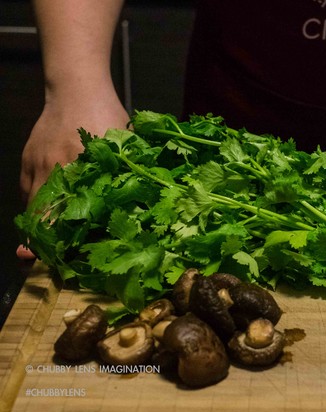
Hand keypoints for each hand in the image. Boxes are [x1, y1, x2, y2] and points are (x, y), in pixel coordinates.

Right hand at [17, 93, 128, 259]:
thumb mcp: (125, 142)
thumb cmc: (108, 115)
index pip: (69, 210)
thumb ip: (131, 170)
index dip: (66, 236)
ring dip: (36, 225)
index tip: (63, 256)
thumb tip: (149, 200)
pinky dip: (33, 205)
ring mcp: (37, 164)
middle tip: (42, 261)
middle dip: (42, 239)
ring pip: (32, 203)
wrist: (76, 87)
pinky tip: (41, 217)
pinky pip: (27, 189)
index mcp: (80, 167)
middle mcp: (54, 169)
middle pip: (43, 213)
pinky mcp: (28, 157)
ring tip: (37, 249)